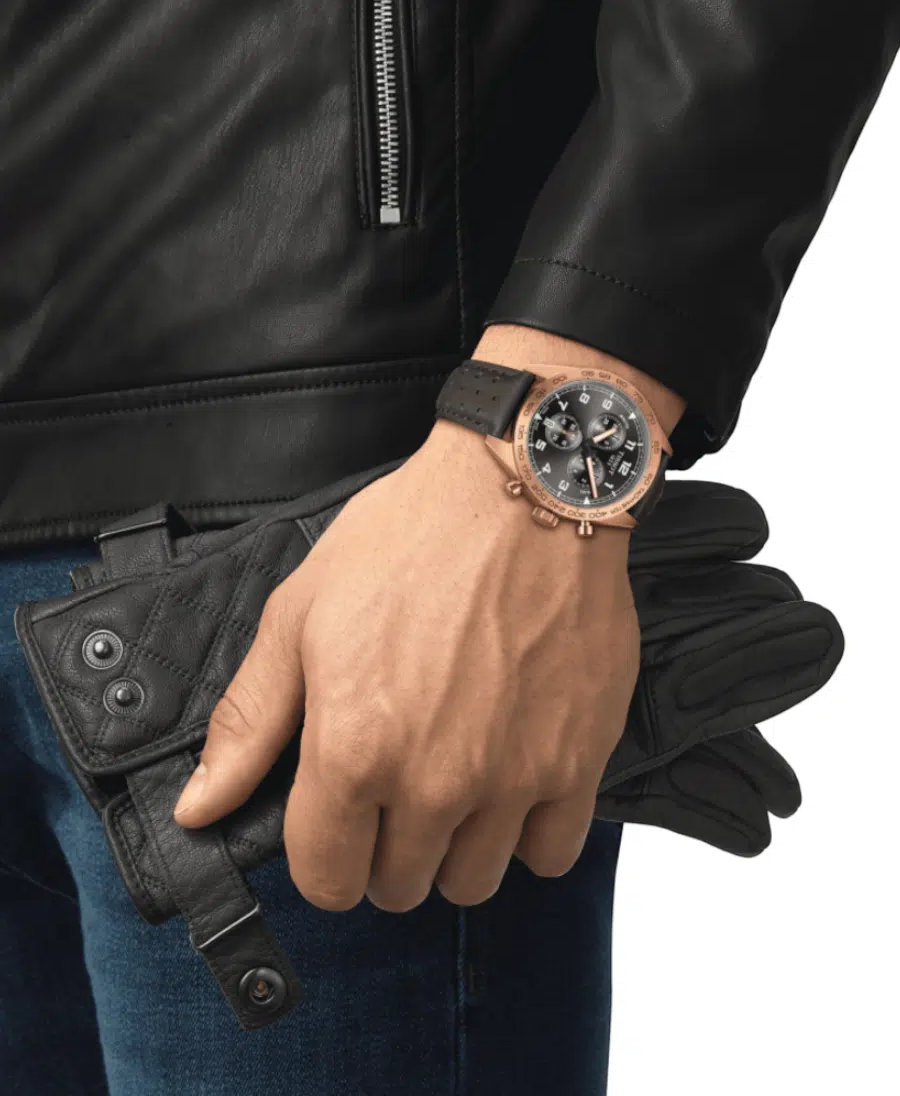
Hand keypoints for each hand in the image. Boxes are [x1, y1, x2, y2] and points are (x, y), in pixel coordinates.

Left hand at [174, 327, 678, 913]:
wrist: (524, 492)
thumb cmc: (411, 541)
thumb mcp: (301, 616)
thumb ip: (250, 723)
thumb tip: (200, 809)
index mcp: (354, 748)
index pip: (326, 878)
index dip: (322, 858)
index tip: (334, 825)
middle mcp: (435, 781)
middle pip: (397, 886)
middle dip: (383, 850)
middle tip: (393, 788)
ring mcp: (514, 778)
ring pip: (472, 882)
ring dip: (452, 850)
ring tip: (452, 787)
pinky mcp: (578, 760)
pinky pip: (550, 855)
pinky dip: (526, 837)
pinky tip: (510, 785)